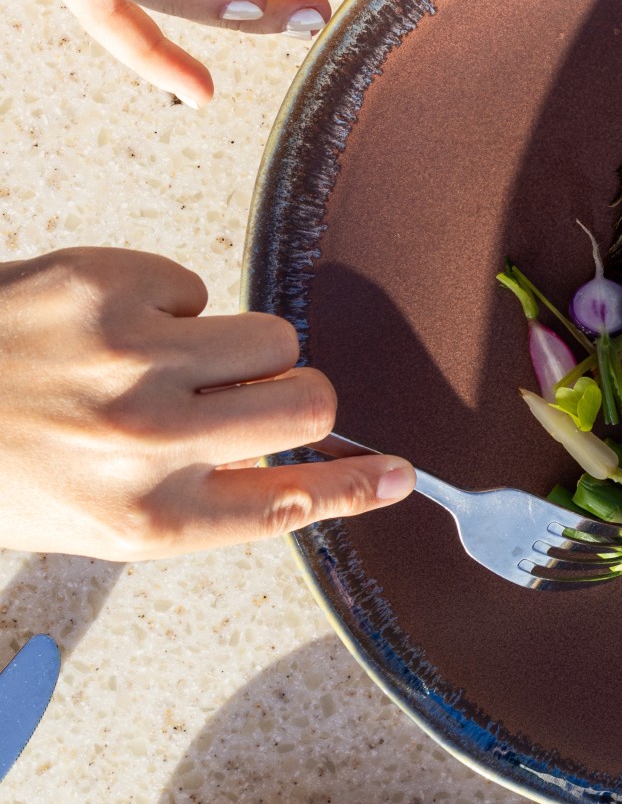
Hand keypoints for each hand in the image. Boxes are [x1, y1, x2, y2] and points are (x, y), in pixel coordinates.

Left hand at [0, 247, 411, 558]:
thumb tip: (349, 471)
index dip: (359, 484)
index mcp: (149, 517)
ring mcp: (127, 357)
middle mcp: (147, 441)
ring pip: (273, 337)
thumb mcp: (108, 520)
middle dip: (296, 399)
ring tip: (164, 359)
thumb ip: (222, 500)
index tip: (401, 473)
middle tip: (245, 399)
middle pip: (309, 404)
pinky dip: (164, 303)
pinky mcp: (103, 284)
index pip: (297, 499)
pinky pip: (196, 285)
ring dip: (237, 348)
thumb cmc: (2, 465)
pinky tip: (102, 325)